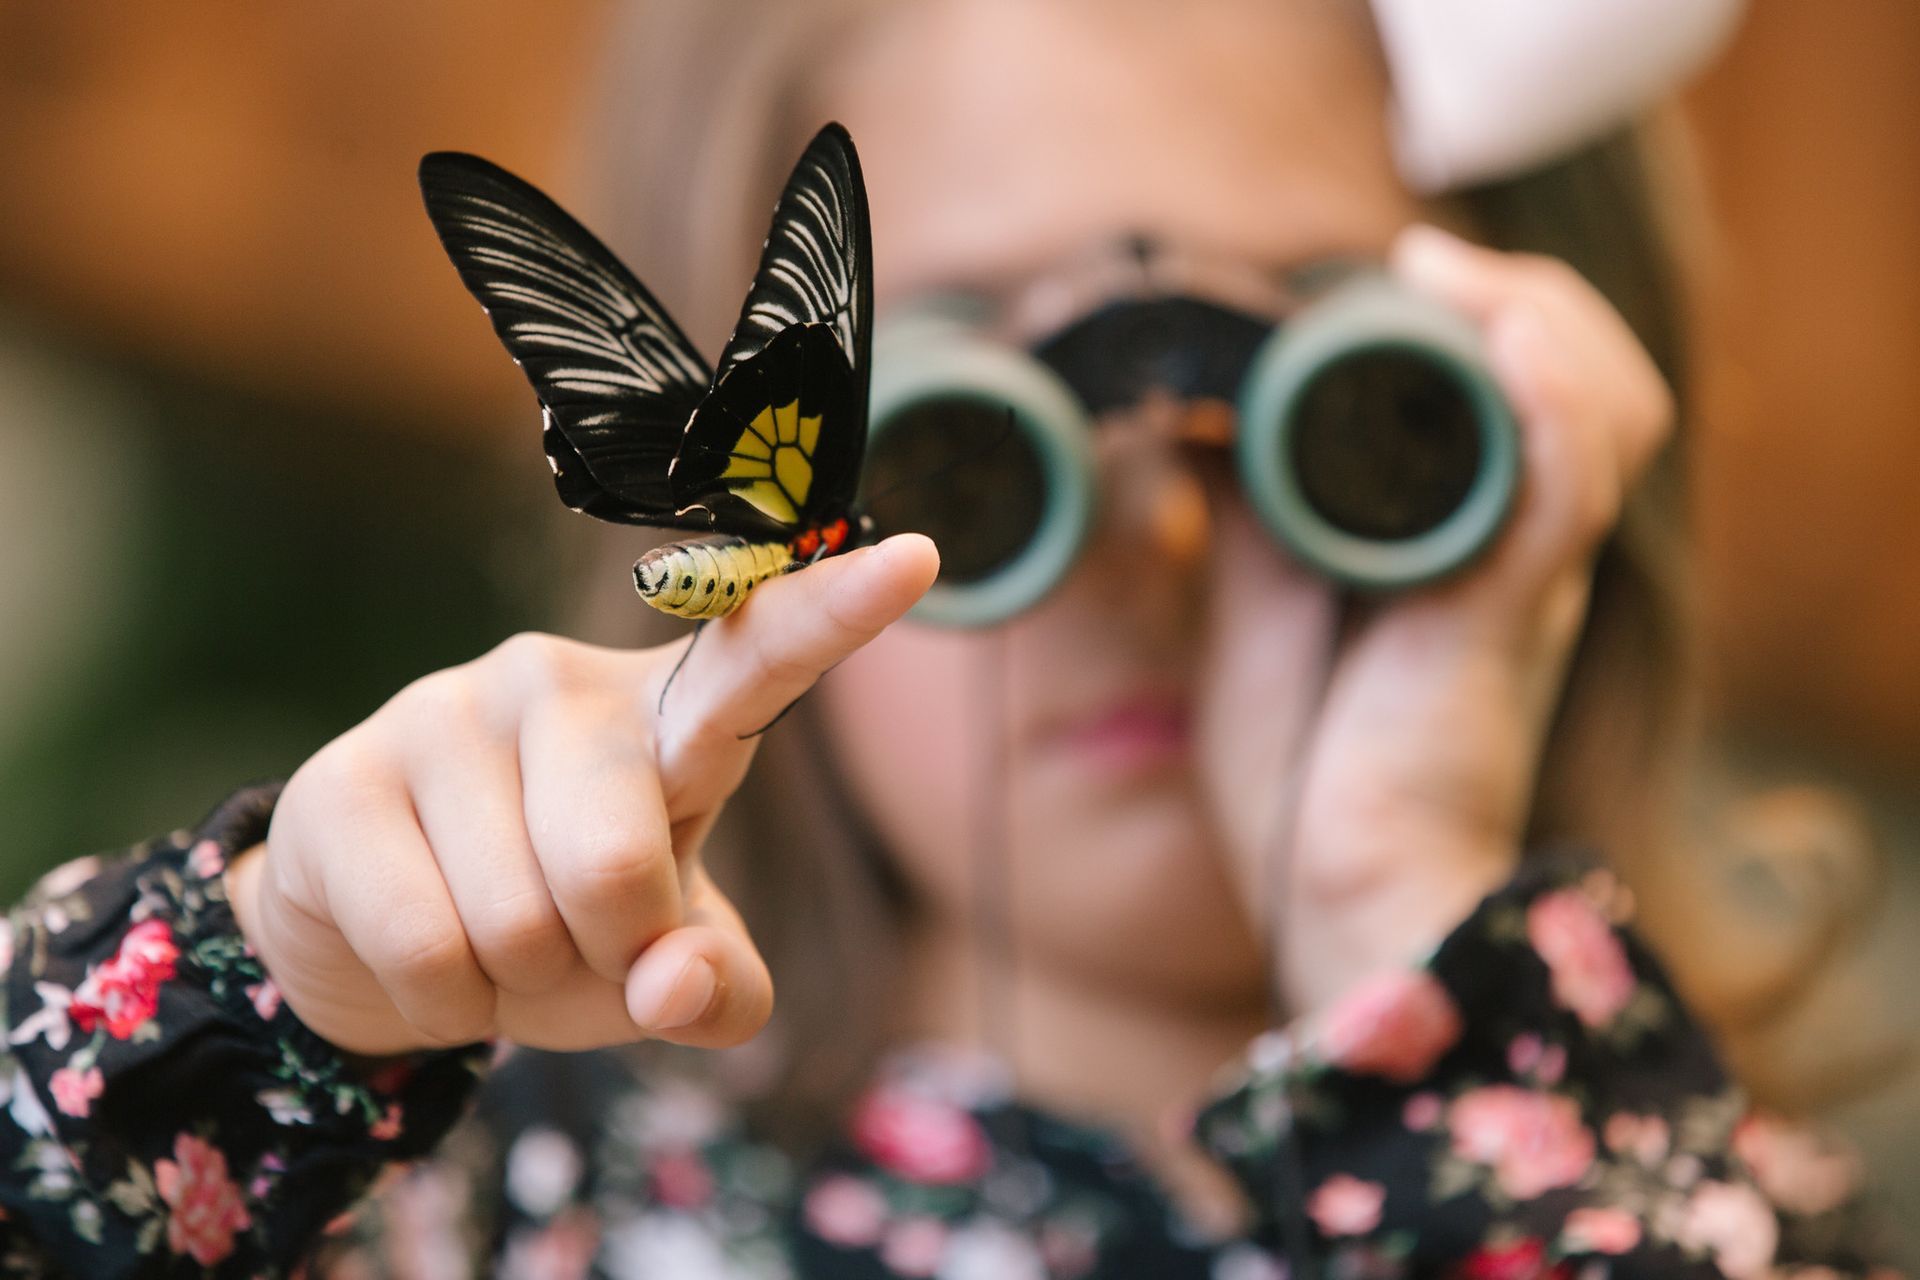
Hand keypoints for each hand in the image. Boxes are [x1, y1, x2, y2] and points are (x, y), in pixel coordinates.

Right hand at [225, 535, 938, 1055]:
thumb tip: (666, 981)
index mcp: (669, 715)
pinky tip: (427, 944)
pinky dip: (440, 996)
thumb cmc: (567, 931)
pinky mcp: (344, 779)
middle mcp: (561, 681)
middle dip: (599, 952)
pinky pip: (425, 946)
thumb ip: (713, 985)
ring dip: (514, 975)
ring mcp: (445, 712)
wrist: (386, 941)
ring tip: (494, 933)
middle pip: (616, 865)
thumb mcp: (665, 970)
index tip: (921, 560)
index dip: (834, 612)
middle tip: (574, 940)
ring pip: (515, 919)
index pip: (760, 655)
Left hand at [1201, 225, 1673, 1014]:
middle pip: (1596, 381)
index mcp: (1474, 545)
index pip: (1542, 396)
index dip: (1495, 314)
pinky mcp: (1510, 614)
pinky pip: (1570, 483)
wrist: (1332, 889)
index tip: (1402, 270)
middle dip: (1525, 295)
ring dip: (1543, 322)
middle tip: (1425, 265)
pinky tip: (1507, 345)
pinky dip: (1553, 400)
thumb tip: (1210, 415)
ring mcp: (1527, 580)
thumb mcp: (1263, 601)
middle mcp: (1523, 552)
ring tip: (1454, 281)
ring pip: (1608, 409)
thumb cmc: (1309, 770)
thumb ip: (1261, 512)